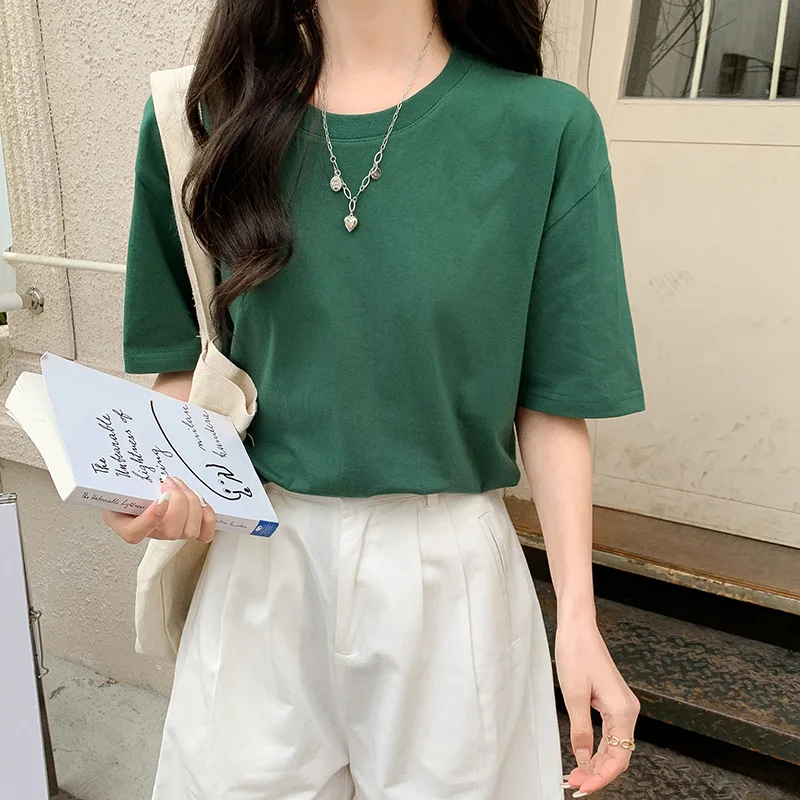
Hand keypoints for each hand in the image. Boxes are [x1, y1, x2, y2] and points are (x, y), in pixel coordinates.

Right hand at [102, 477, 215, 544]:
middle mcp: (152, 533)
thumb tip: (144, 476)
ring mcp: (172, 532)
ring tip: (182, 486)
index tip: (161, 498)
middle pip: (171, 532)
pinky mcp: (189, 527)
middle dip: (178, 501)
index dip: (152, 518)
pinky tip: (202, 503)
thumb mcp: (117, 483)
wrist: (138, 488)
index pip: (135, 533)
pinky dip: (207, 517)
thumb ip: (121, 482)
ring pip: (190, 531)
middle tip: (170, 482)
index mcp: (127, 525)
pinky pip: (204, 533)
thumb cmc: (127, 488)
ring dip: (192, 503)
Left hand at [556, 619, 639, 796]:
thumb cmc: (576, 652)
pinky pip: (610, 733)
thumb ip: (580, 731)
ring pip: (615, 746)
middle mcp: (628, 710)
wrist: (577, 627)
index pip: (618, 758)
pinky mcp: (613, 701)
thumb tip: (583, 758)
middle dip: (598, 773)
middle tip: (576, 784)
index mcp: (622, 711)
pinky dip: (599, 748)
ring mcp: (622, 705)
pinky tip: (585, 757)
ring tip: (577, 774)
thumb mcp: (573, 696)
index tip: (584, 786)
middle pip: (619, 755)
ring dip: (598, 763)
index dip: (601, 777)